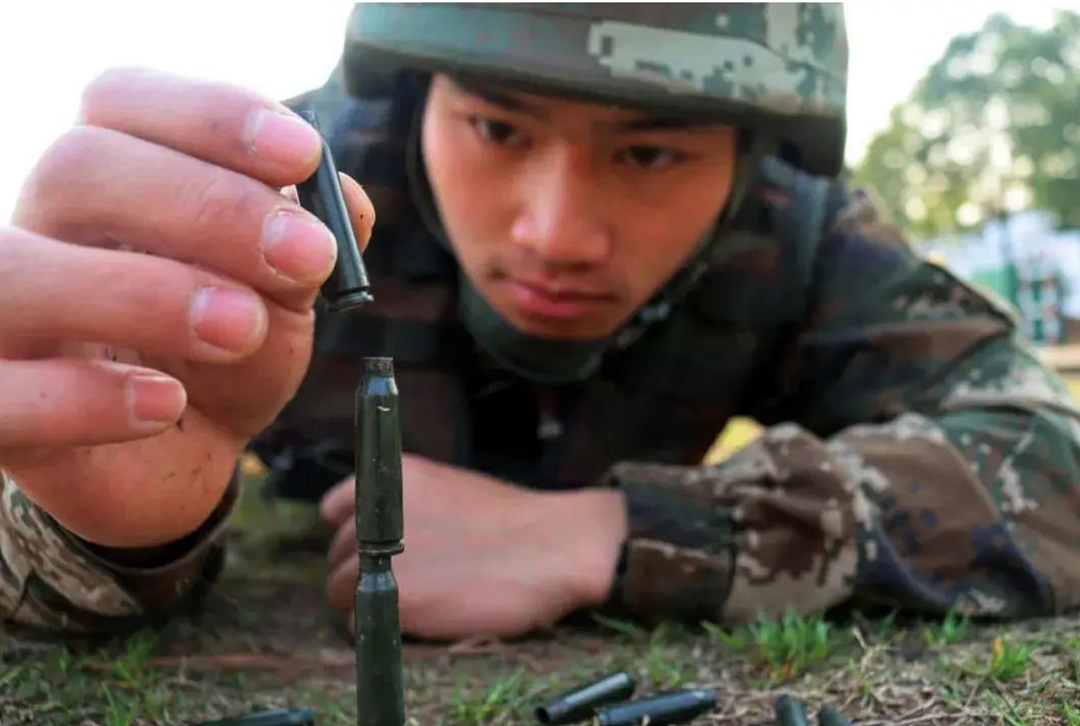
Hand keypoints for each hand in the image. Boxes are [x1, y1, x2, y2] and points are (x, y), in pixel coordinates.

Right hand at [0, 67, 373, 546]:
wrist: (184, 456)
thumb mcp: (281, 294)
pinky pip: (0, 398)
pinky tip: (168, 404)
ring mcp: (4, 320)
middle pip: (79, 167)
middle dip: (206, 207)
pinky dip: (83, 399)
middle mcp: (40, 232)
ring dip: (142, 292)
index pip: (122, 100)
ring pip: (14, 271)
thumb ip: (306, 243)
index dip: (211, 114)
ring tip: (240, 328)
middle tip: (306, 257)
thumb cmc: (224, 356)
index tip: (303, 155)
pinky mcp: (0, 414)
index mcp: (110, 181)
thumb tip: (344, 199)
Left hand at [321, 454, 627, 639]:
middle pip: (337, 554)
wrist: (555, 545)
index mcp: (391, 477)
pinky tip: (423, 616)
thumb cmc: (511, 521)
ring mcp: (382, 555)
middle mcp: (376, 511)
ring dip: (369, 600)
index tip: (376, 546)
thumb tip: (375, 532)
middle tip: (408, 578)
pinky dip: (382, 624)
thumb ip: (406, 504)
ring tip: (416, 601)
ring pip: (341, 590)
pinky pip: (361, 621)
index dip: (354, 532)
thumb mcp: (448, 489)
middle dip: (363, 568)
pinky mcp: (397, 597)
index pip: (335, 508)